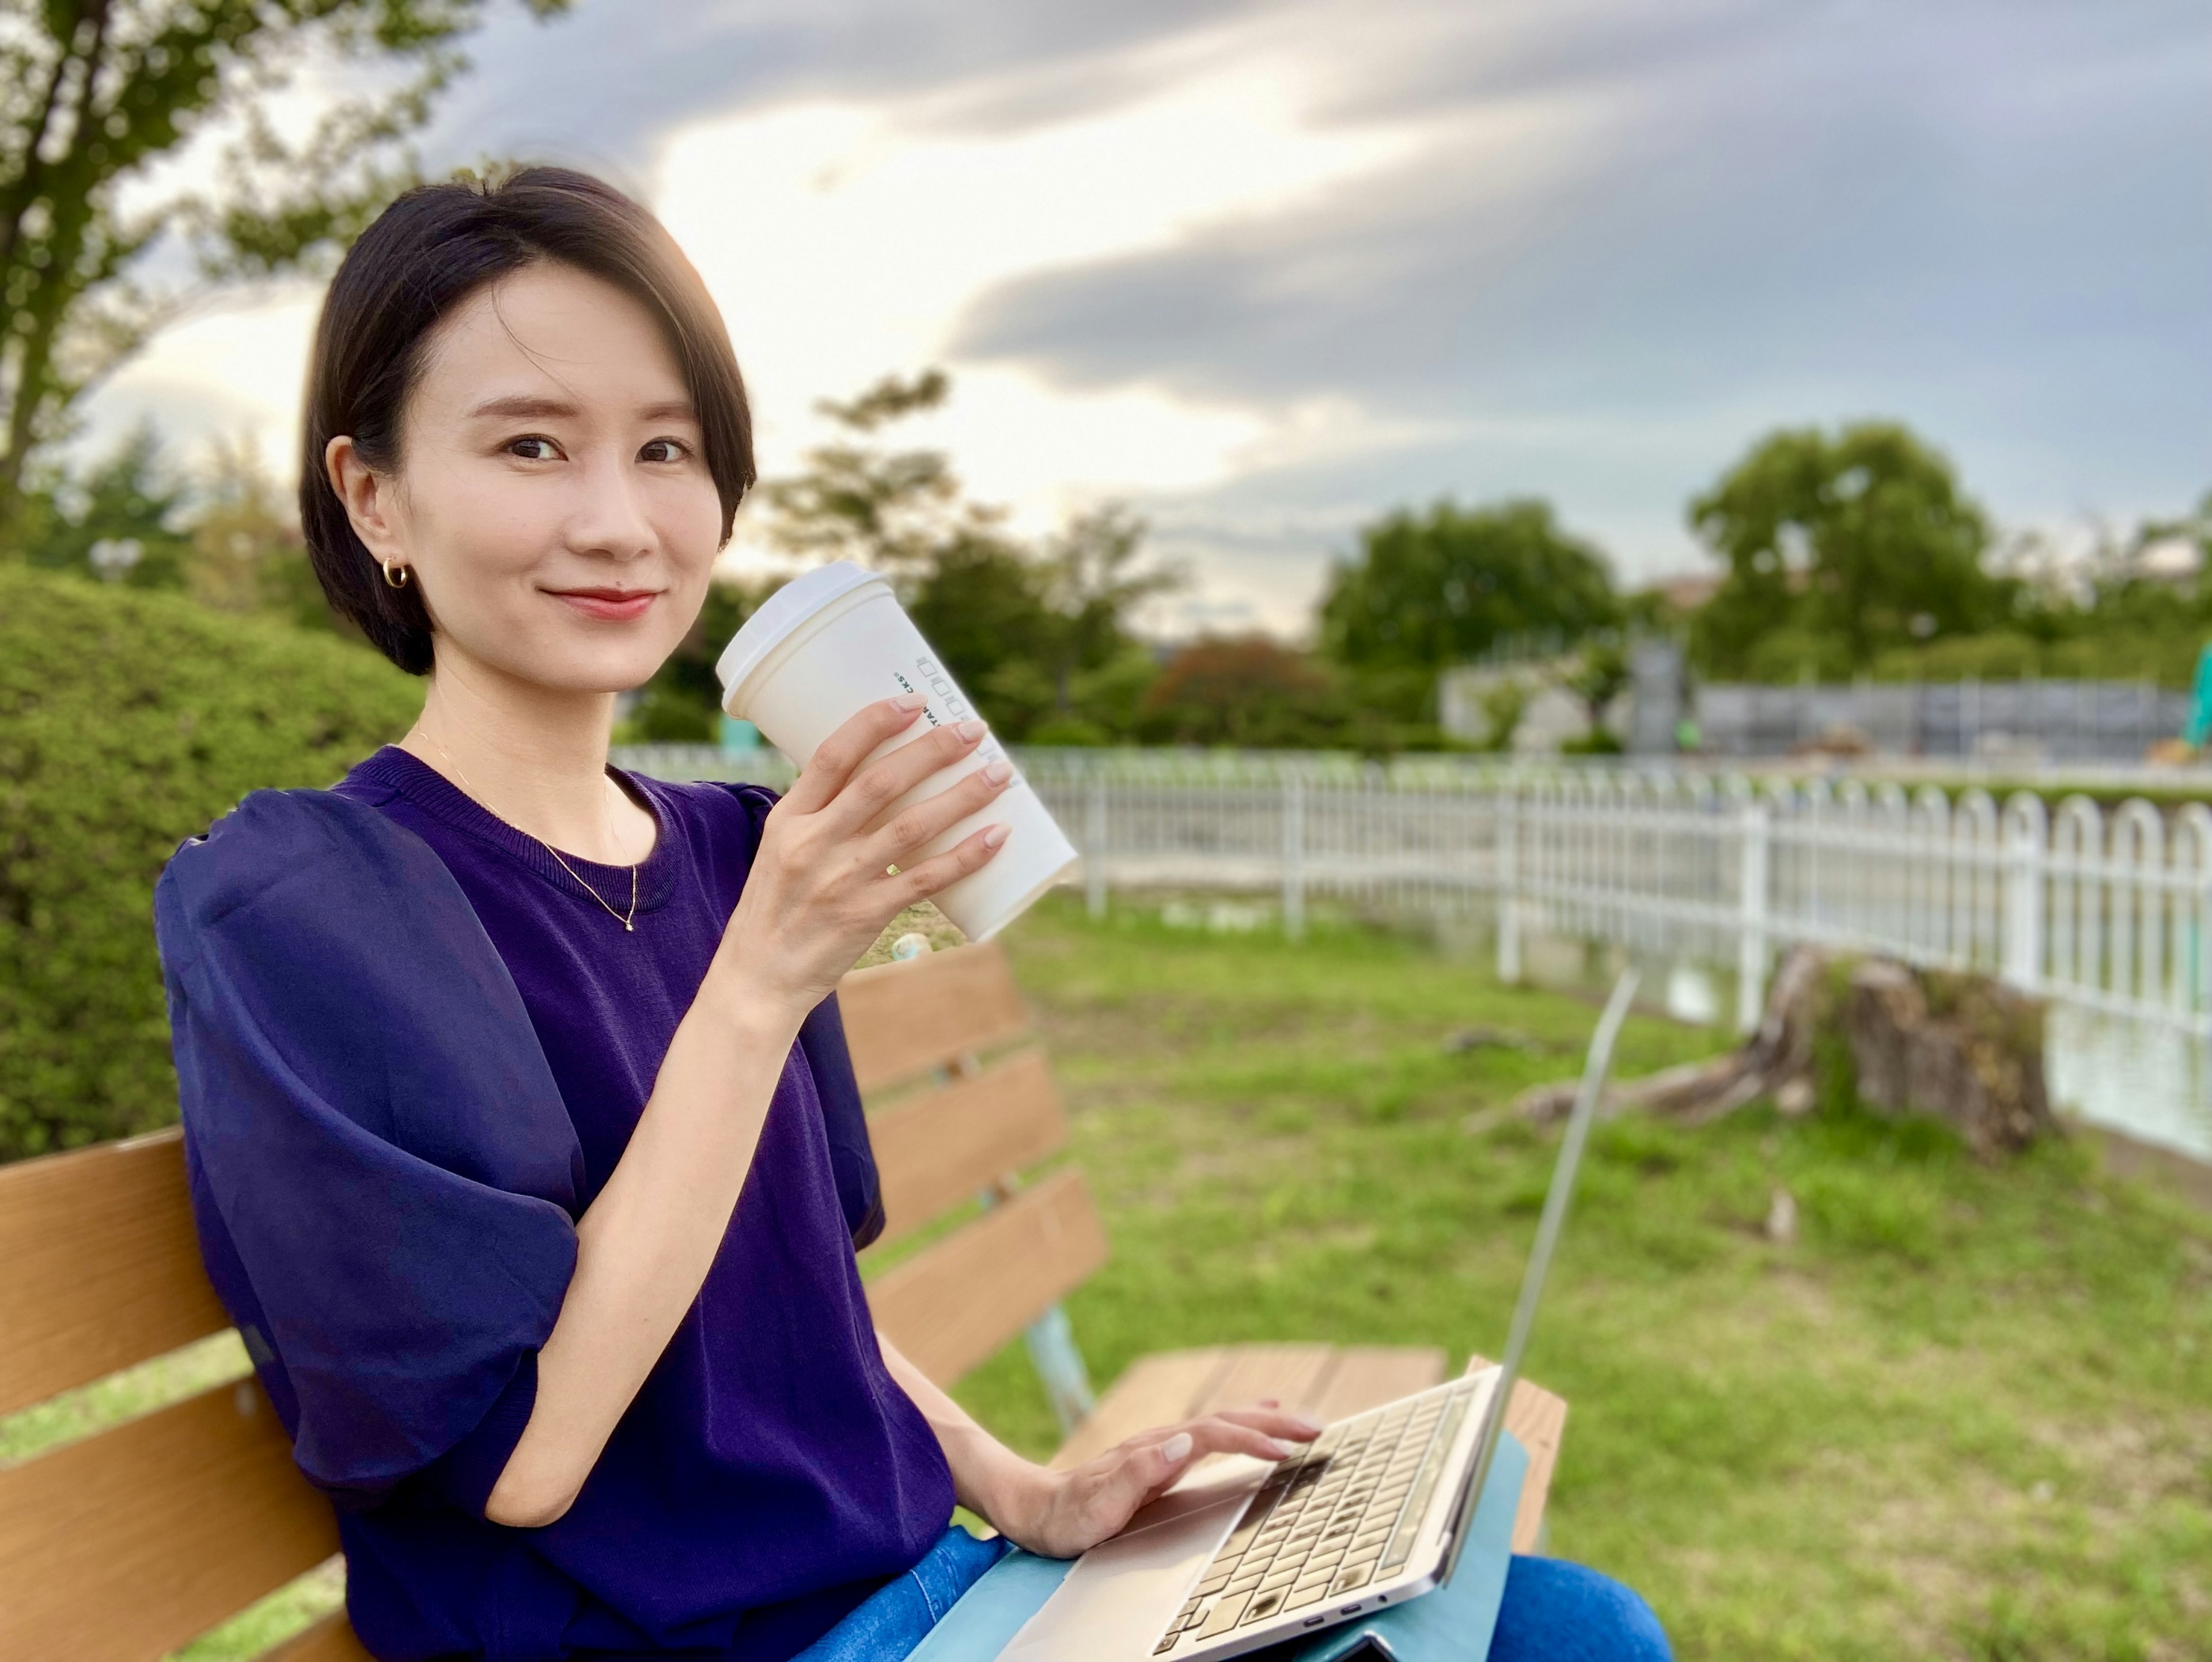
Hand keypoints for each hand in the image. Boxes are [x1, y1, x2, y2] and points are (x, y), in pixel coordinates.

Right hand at [714, 696, 1012, 1020]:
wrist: (759, 979)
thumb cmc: (776, 909)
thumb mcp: (781, 850)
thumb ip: (821, 816)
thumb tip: (880, 778)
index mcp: (788, 818)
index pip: (833, 755)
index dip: (875, 722)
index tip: (913, 702)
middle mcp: (813, 843)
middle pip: (881, 782)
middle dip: (933, 750)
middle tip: (973, 729)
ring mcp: (841, 880)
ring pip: (912, 826)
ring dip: (962, 796)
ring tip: (998, 774)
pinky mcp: (865, 915)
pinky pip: (926, 879)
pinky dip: (965, 855)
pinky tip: (997, 836)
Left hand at [983, 1407, 1320, 1559]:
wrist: (1038, 1509)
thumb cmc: (1068, 1514)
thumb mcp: (1097, 1502)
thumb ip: (1137, 1472)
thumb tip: (1182, 1442)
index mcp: (1154, 1449)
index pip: (1215, 1436)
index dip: (1252, 1441)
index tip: (1286, 1452)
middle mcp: (1163, 1442)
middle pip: (1227, 1422)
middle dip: (1273, 1424)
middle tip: (1316, 1428)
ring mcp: (1165, 1448)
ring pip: (1225, 1424)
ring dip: (1265, 1422)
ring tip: (1301, 1421)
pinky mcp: (1166, 1459)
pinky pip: (1215, 1437)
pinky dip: (1244, 1427)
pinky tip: (1258, 1422)